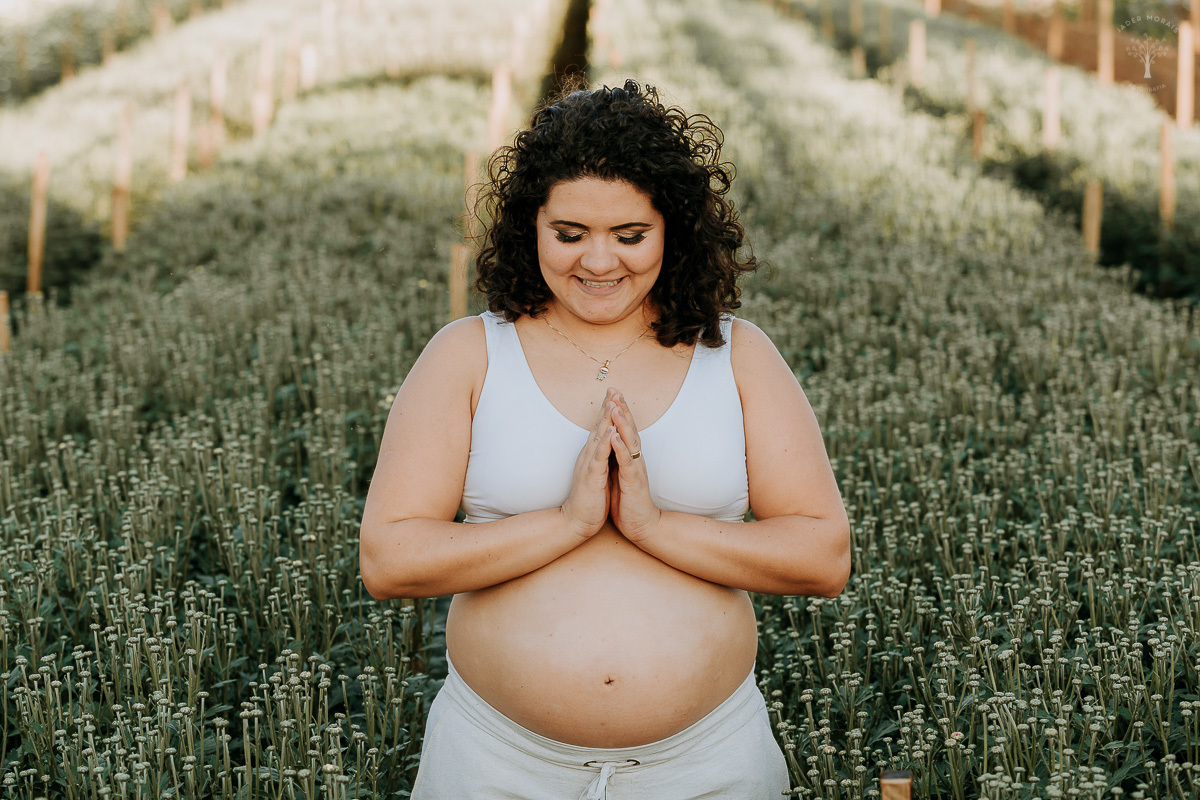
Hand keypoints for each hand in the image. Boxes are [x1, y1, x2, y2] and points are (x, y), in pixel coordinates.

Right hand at [559, 387, 619, 538]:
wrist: (577, 521)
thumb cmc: (589, 499)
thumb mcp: (597, 474)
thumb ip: (600, 458)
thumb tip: (605, 445)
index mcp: (592, 455)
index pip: (601, 429)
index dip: (608, 411)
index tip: (615, 393)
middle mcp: (588, 455)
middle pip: (599, 427)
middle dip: (607, 407)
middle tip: (614, 388)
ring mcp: (589, 464)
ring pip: (599, 437)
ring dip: (606, 419)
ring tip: (613, 402)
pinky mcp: (591, 476)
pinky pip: (599, 456)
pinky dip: (605, 442)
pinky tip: (611, 431)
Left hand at [606, 391, 661, 543]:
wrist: (641, 526)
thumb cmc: (628, 501)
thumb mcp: (619, 475)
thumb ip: (616, 458)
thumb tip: (610, 442)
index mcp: (629, 457)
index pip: (624, 429)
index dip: (618, 410)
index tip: (611, 392)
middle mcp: (634, 459)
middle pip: (629, 429)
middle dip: (622, 409)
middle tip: (615, 390)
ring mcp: (635, 469)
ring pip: (629, 441)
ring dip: (622, 424)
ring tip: (615, 406)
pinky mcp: (633, 482)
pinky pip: (626, 462)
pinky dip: (620, 448)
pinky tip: (614, 436)